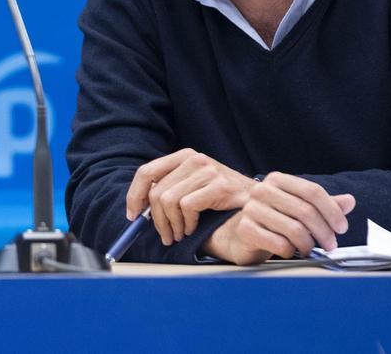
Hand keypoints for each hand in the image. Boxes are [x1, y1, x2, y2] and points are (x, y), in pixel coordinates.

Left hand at [125, 148, 256, 245]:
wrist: (258, 202)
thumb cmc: (222, 199)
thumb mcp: (192, 186)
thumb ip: (169, 189)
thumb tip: (137, 208)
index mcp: (184, 156)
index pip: (147, 172)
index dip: (135, 195)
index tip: (132, 215)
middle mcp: (195, 159)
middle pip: (156, 192)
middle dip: (156, 220)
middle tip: (165, 235)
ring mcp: (208, 170)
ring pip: (169, 202)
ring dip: (172, 225)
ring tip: (180, 233)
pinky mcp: (219, 186)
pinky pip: (187, 207)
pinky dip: (187, 224)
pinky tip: (194, 228)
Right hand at [201, 173, 355, 264]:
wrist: (241, 235)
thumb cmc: (274, 220)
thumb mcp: (299, 209)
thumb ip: (324, 205)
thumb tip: (350, 201)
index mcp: (277, 179)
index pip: (312, 191)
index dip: (332, 211)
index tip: (342, 228)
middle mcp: (262, 190)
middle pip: (305, 211)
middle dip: (324, 232)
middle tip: (331, 245)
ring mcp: (251, 209)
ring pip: (294, 229)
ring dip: (308, 244)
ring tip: (309, 249)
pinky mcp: (245, 229)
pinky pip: (279, 243)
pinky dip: (290, 251)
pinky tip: (289, 251)